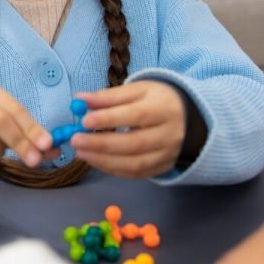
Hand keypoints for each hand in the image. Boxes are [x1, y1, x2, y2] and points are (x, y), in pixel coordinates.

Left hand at [70, 81, 184, 177]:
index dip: (109, 119)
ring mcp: (167, 155)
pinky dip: (112, 169)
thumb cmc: (157, 100)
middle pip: (134, 143)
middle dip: (101, 144)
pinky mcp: (162, 168)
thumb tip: (80, 99)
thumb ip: (109, 96)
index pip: (135, 115)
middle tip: (76, 140)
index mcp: (163, 109)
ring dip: (103, 160)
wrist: (187, 118)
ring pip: (134, 163)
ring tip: (80, 152)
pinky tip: (95, 161)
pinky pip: (135, 174)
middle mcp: (169, 134)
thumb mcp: (137, 90)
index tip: (85, 120)